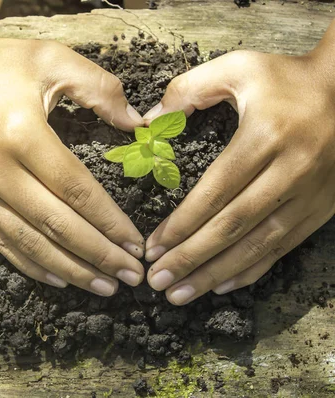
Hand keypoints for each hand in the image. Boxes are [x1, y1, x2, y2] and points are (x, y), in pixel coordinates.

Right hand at [0, 33, 145, 295]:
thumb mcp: (53, 59)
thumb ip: (101, 89)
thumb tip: (138, 124)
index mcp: (20, 133)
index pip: (76, 189)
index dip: (110, 221)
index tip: (136, 244)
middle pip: (55, 224)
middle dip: (98, 254)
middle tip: (131, 276)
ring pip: (29, 242)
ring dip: (69, 268)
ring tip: (102, 286)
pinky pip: (1, 242)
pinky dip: (31, 264)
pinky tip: (59, 277)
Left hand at [142, 43, 334, 304]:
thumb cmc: (286, 78)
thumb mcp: (237, 67)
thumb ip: (187, 88)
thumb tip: (148, 120)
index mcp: (265, 137)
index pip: (216, 191)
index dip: (182, 223)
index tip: (152, 246)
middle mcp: (291, 171)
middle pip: (234, 225)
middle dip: (192, 258)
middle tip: (157, 281)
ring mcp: (311, 194)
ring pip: (258, 244)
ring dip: (216, 273)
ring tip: (180, 294)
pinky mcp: (321, 208)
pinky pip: (283, 247)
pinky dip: (251, 269)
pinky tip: (222, 285)